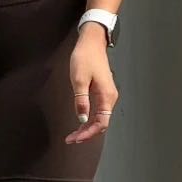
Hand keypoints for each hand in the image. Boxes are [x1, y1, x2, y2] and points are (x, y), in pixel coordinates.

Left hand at [66, 29, 117, 143]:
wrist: (91, 42)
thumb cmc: (85, 58)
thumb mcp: (79, 79)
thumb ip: (81, 100)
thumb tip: (82, 119)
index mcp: (106, 96)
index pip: (101, 123)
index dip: (89, 134)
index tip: (75, 138)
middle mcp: (110, 98)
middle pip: (101, 123)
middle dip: (87, 134)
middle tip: (71, 139)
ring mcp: (107, 95)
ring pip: (100, 118)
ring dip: (88, 128)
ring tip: (74, 134)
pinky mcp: (103, 92)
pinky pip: (99, 111)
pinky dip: (89, 119)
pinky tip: (81, 122)